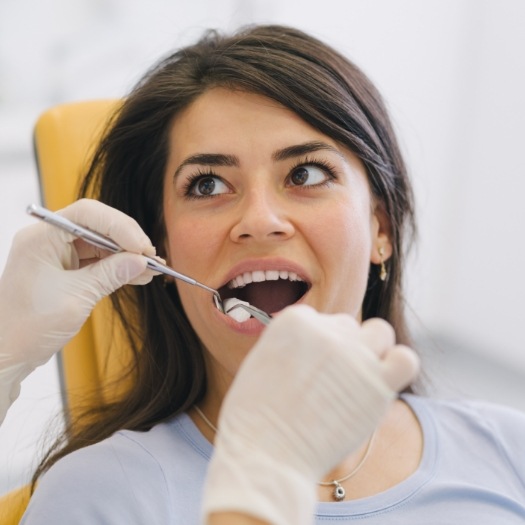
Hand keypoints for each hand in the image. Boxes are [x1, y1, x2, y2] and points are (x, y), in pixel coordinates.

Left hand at [0, 199, 155, 420]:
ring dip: (126, 255)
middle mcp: (48, 240)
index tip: (141, 247)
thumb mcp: (76, 298)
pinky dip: (118, 267)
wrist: (8, 353)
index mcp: (41, 238)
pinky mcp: (65, 269)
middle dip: (126, 240)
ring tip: (151, 269)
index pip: (87, 215)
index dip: (119, 226)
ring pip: (101, 243)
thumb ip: (110, 275)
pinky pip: (97, 260)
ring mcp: (57, 254)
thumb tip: (141, 261)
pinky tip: (138, 275)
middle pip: (97, 225)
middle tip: (150, 257)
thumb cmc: (28, 327)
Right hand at [202, 305, 418, 524]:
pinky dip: (398, 366)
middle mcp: (327, 331)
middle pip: (348, 327)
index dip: (316, 345)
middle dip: (341, 349)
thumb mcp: (262, 360)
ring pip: (380, 333)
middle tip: (329, 382)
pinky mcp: (379, 384)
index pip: (320, 320)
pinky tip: (382, 383)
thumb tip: (315, 343)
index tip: (309, 369)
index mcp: (294, 320)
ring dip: (372, 350)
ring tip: (358, 378)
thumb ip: (292, 343)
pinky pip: (406, 360)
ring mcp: (354, 356)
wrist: (265, 455)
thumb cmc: (255, 416)